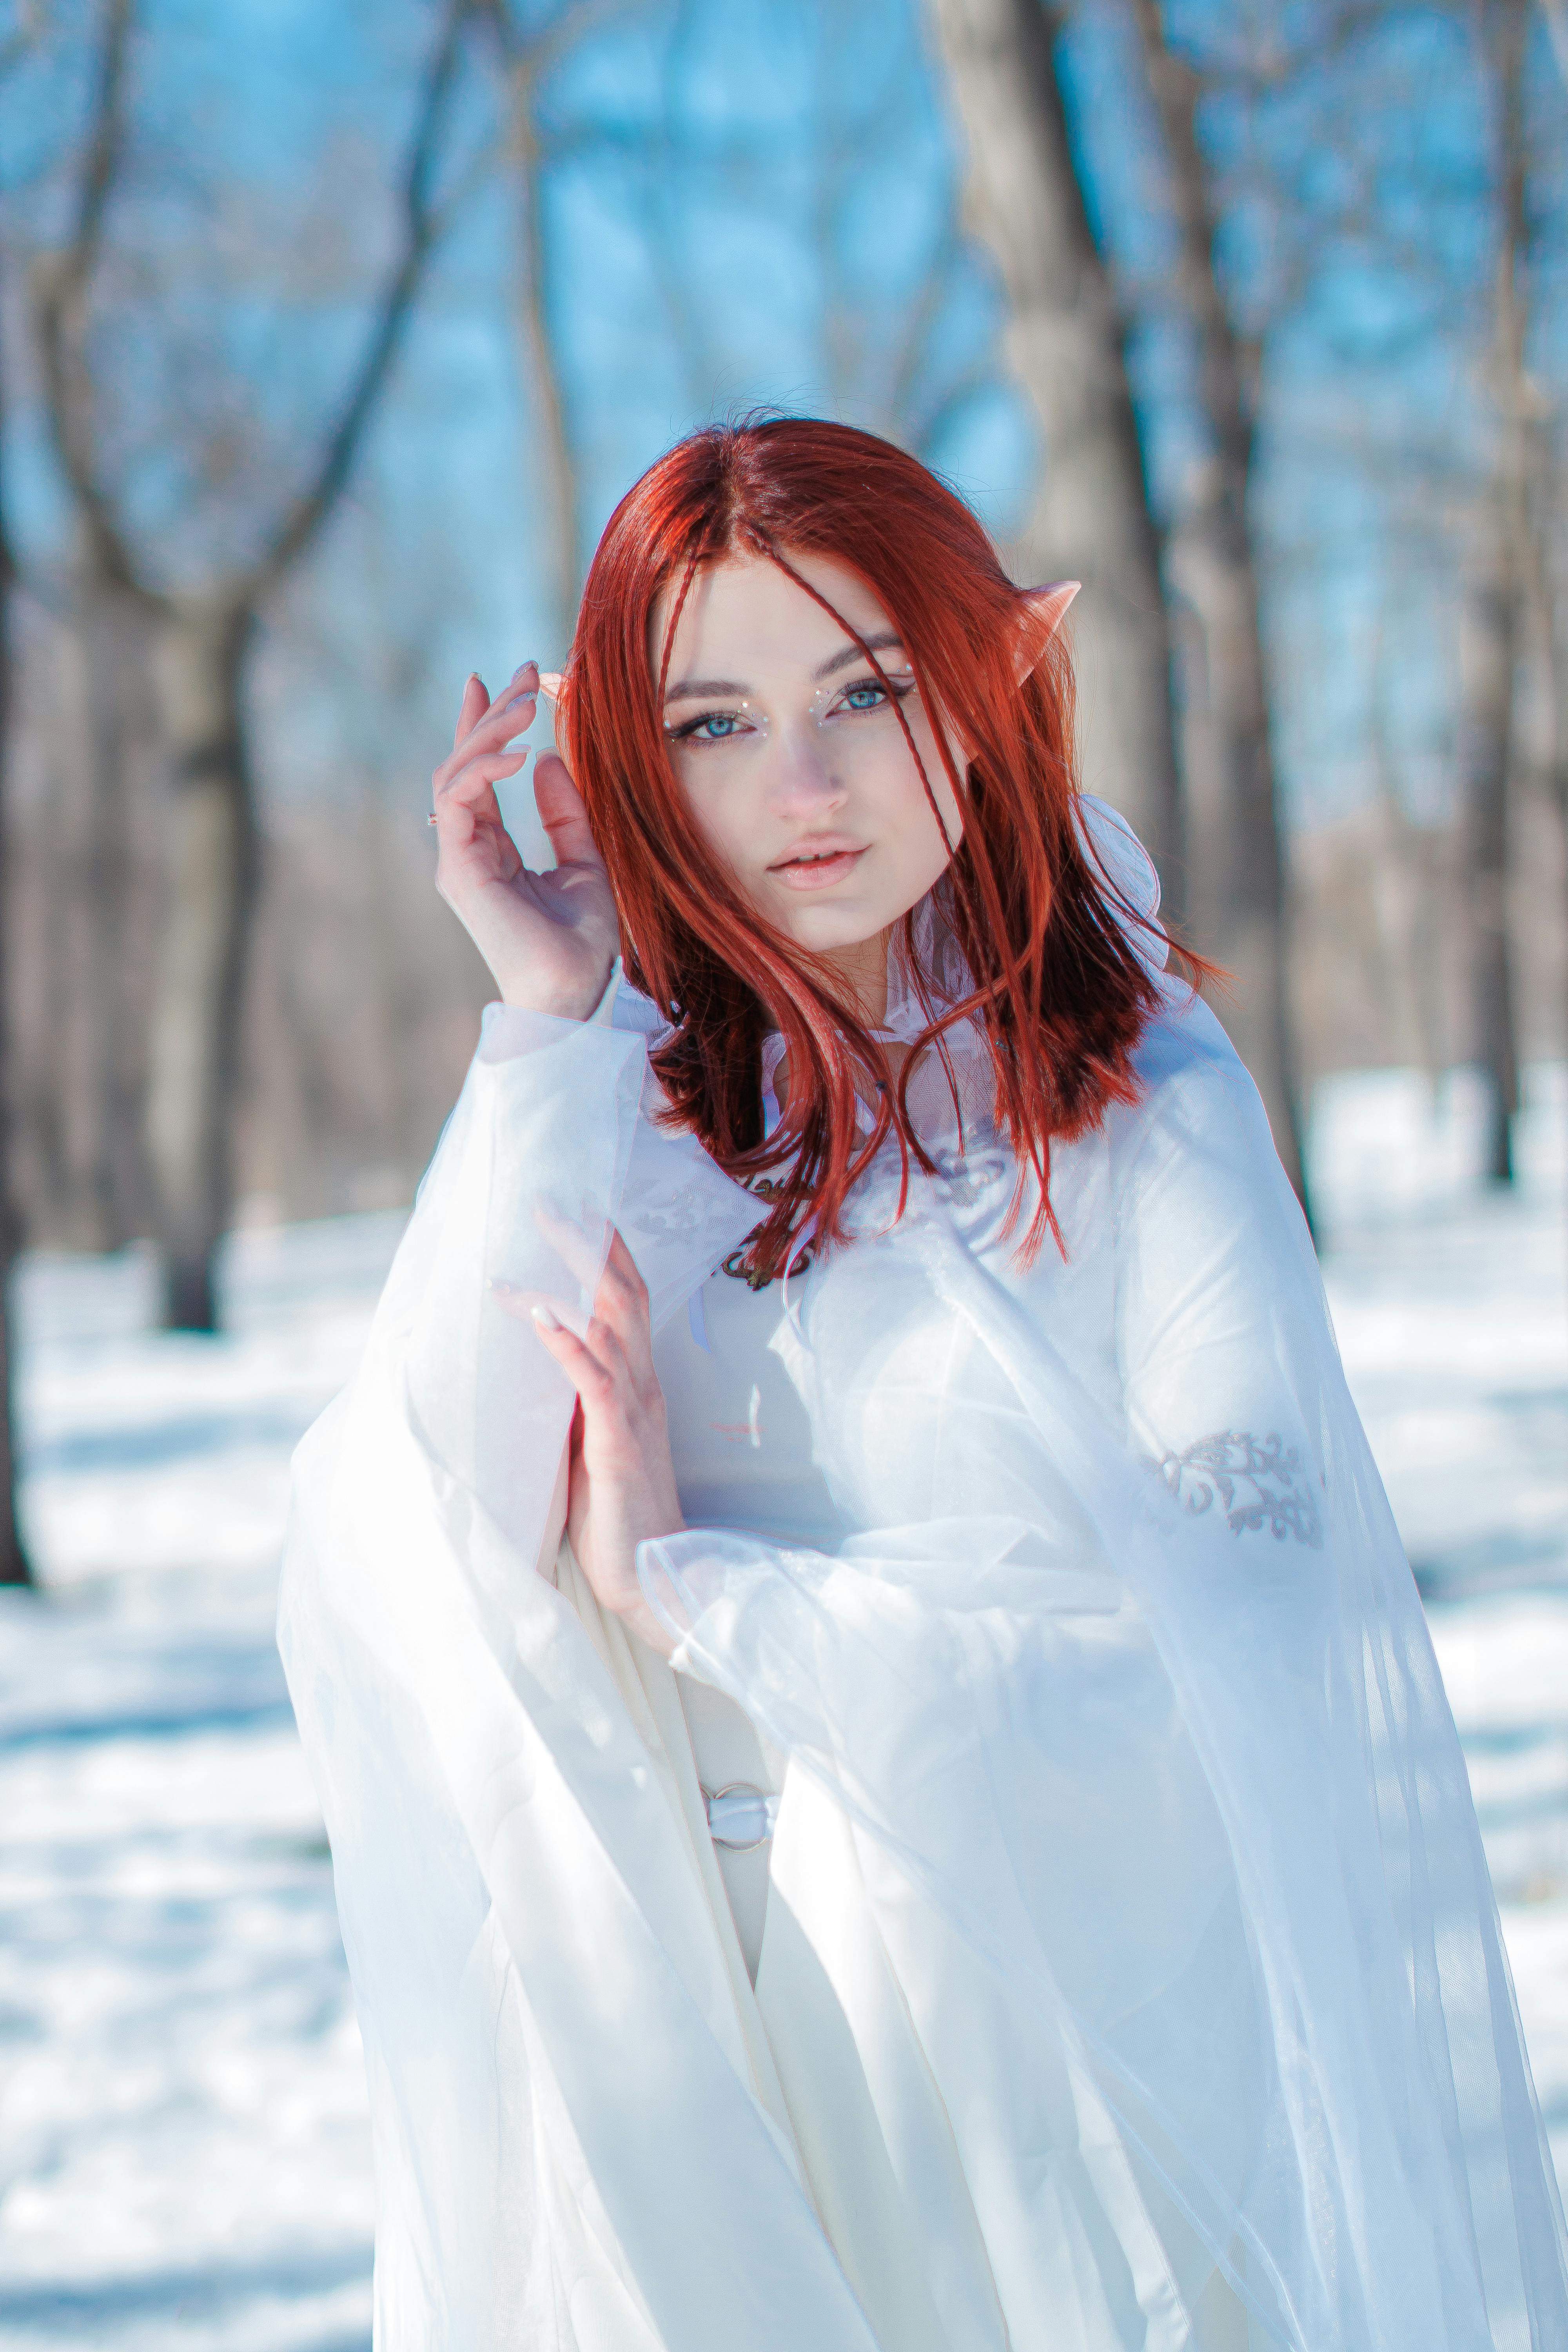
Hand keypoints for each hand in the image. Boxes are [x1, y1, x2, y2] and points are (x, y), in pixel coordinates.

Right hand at [431, 663, 618, 1018]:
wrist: (575, 992)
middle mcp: (468, 850)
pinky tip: (518, 750)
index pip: (479, 776)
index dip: (486, 726)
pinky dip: (485, 770)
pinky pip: (461, 801)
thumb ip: (564, 814)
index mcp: (491, 850)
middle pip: (463, 766)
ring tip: (525, 702)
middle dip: (489, 714)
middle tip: (524, 673)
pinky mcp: (460, 868)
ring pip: (455, 774)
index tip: (507, 683)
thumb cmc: (581, 942)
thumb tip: (546, 760)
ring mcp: (459, 859)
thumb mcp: (585, 862)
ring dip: (488, 731)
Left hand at [530, 1231, 683, 1655]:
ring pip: (609, 1323)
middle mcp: (643, 1386)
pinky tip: (539, 1314)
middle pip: (622, 1294)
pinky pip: (594, 1381)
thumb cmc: (618, 1516)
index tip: (574, 1210)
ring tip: (536, 1235)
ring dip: (568, 1277)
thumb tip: (544, 1361)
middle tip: (548, 1200)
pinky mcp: (617, 1444)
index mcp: (639, 1385)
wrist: (656, 1576)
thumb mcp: (593, 1442)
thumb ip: (579, 1401)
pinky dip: (566, 1343)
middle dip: (586, 1243)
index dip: (605, 1252)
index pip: (629, 1300)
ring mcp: (634, 1412)